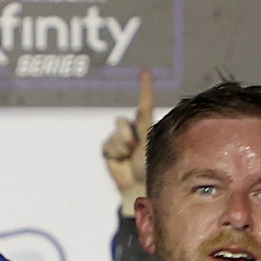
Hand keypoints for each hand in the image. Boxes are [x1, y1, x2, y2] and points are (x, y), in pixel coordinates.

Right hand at [102, 69, 153, 215]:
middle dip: (127, 135)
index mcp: (147, 127)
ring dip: (121, 146)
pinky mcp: (110, 151)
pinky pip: (107, 145)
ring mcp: (121, 141)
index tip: (145, 72)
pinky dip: (114, 153)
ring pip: (115, 134)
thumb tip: (126, 118)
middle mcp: (133, 131)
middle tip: (135, 150)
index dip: (144, 88)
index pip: (145, 104)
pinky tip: (121, 162)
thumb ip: (139, 126)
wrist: (141, 188)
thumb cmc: (152, 168)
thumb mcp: (150, 144)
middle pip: (123, 122)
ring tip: (129, 158)